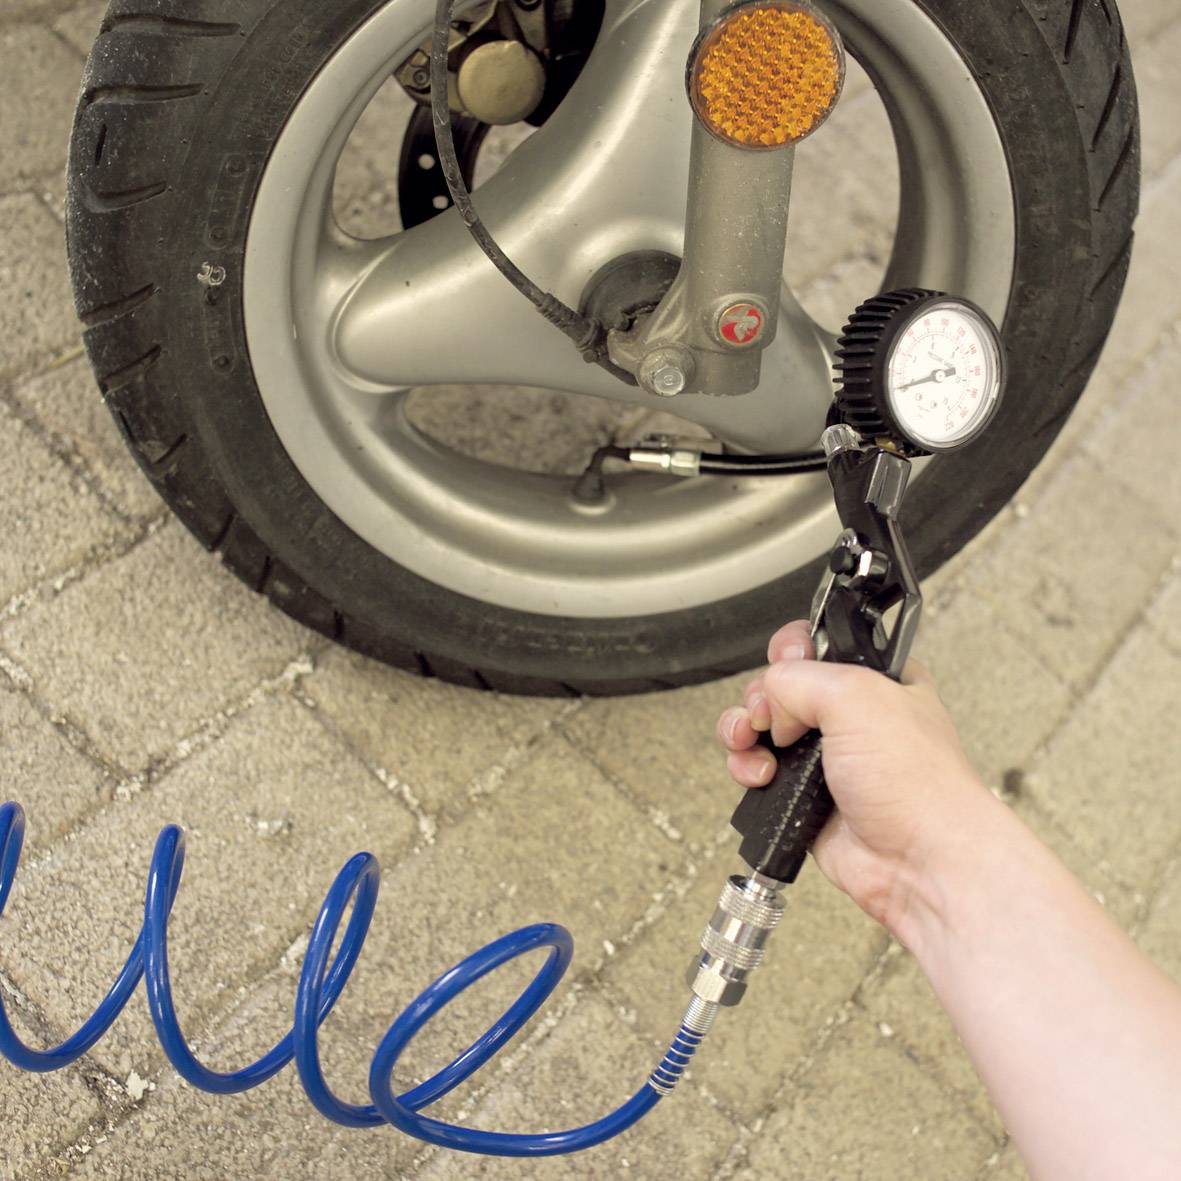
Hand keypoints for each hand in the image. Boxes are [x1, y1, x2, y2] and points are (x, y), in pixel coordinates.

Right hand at [715, 620, 992, 934]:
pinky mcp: (803, 796)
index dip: (793, 650)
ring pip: (760, 728)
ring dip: (743, 731)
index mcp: (874, 680)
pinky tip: (761, 776)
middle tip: (768, 714)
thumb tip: (770, 699)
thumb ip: (799, 678)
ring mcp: (825, 758)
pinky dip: (746, 769)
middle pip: (778, 686)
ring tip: (749, 742)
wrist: (920, 860)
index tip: (788, 664)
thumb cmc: (918, 784)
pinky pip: (757, 770)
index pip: (818, 645)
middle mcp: (849, 716)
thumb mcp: (858, 696)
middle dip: (760, 697)